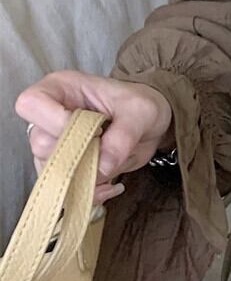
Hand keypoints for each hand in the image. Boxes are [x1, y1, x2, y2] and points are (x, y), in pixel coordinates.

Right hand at [15, 72, 173, 205]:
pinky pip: (64, 188)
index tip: (93, 131)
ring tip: (114, 171)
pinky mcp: (63, 166)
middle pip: (40, 144)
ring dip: (84, 178)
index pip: (31, 104)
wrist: (148, 123)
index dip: (56, 122)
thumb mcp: (140, 113)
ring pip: (49, 171)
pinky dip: (88, 192)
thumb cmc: (140, 105)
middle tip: (109, 154)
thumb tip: (102, 167)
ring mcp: (53, 143)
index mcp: (60, 88)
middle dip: (78, 156)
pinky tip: (110, 185)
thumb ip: (122, 137)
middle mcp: (49, 115)